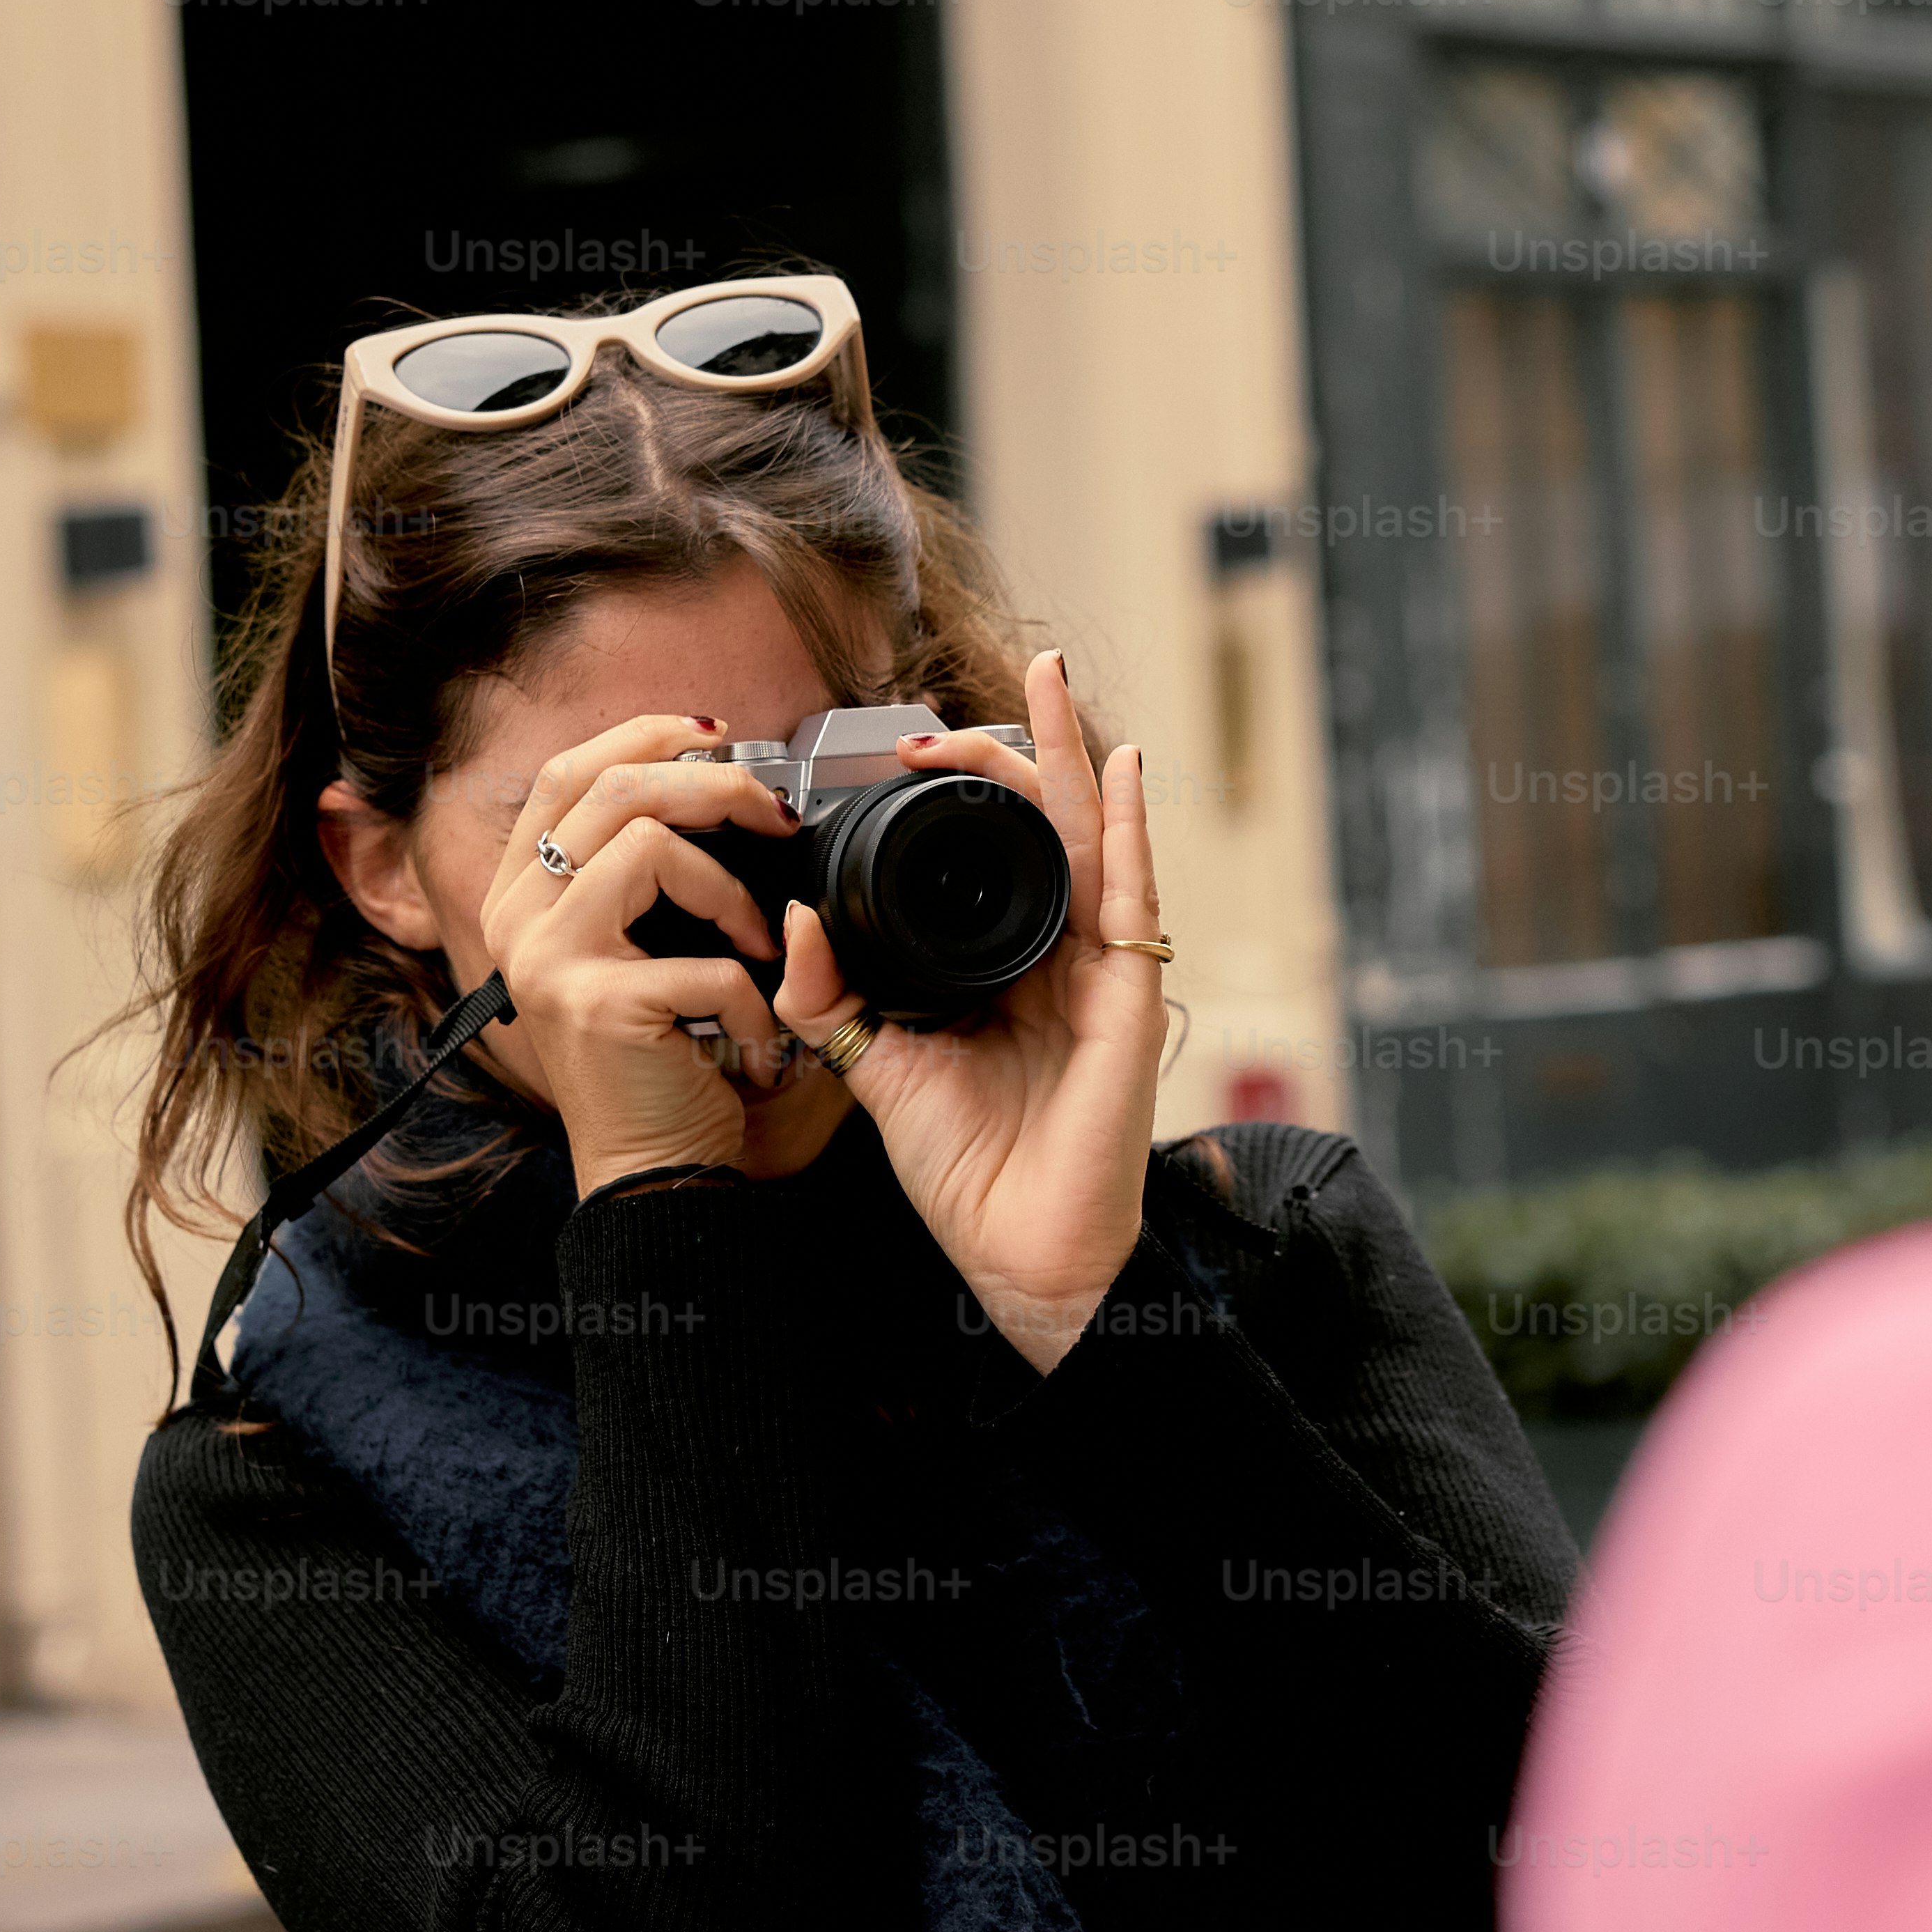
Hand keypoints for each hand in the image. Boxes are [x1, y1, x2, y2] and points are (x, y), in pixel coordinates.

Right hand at [478, 710, 804, 1194]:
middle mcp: (517, 920)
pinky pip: (703, 959)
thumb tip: (718, 785)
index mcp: (522, 896)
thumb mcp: (641, 949)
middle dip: (712, 785)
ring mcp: (546, 960)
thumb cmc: (661, 1062)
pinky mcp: (594, 1004)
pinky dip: (753, 1000)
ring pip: (645, 847)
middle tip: (775, 814)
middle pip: (608, 789)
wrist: (651, 1174)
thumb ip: (646, 872)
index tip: (717, 738)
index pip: (564, 773)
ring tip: (760, 945)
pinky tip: (753, 1042)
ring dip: (732, 891)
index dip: (641, 735)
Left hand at [770, 649, 1162, 1370]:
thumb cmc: (966, 1167)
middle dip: (1008, 750)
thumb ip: (833, 996)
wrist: (1015, 1249)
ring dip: (1067, 757)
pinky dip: (1130, 827)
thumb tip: (800, 918)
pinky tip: (1121, 767)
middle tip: (953, 707)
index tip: (896, 754)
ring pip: (1088, 838)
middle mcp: (1055, 956)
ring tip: (1047, 682)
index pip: (984, 856)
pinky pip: (1131, 895)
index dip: (950, 798)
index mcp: (999, 967)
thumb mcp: (876, 1065)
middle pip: (1039, 827)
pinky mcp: (1128, 998)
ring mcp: (1098, 971)